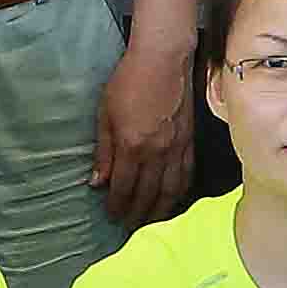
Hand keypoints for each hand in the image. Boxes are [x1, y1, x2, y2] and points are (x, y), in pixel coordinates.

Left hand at [92, 29, 195, 224]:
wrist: (164, 60)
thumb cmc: (128, 82)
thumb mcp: (105, 114)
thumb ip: (103, 151)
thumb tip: (97, 182)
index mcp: (132, 146)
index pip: (123, 187)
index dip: (116, 206)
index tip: (111, 216)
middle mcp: (156, 153)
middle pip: (147, 195)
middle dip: (136, 214)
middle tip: (128, 227)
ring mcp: (177, 149)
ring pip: (170, 191)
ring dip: (159, 211)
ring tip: (150, 222)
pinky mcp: (190, 142)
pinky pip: (186, 176)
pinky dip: (179, 193)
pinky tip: (173, 200)